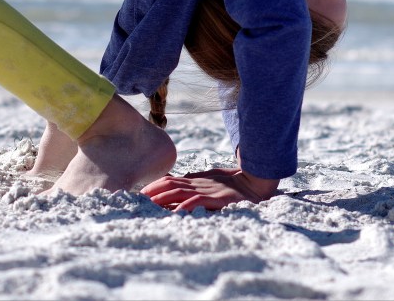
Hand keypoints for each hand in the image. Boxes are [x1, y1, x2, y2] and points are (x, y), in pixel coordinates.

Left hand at [141, 167, 279, 210]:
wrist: (256, 182)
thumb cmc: (234, 184)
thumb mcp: (212, 181)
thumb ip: (196, 185)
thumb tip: (177, 193)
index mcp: (196, 180)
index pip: (170, 179)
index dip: (154, 185)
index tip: (140, 193)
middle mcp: (199, 183)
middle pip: (170, 184)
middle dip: (153, 192)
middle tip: (138, 200)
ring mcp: (208, 190)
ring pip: (180, 191)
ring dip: (162, 198)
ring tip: (149, 205)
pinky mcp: (218, 198)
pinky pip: (198, 202)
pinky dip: (185, 207)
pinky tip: (175, 213)